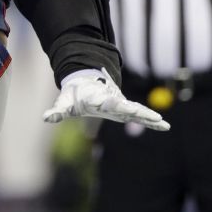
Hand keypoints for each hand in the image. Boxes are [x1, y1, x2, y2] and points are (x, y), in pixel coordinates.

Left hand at [44, 68, 169, 130]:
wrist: (85, 84)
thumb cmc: (75, 95)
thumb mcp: (65, 102)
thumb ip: (57, 111)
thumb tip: (46, 117)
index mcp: (101, 99)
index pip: (110, 103)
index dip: (117, 105)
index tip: (125, 107)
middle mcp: (114, 102)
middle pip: (130, 108)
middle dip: (141, 113)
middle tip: (154, 118)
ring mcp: (122, 106)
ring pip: (138, 112)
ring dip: (150, 118)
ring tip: (165, 125)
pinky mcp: (126, 110)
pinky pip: (140, 116)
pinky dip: (151, 121)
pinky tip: (163, 127)